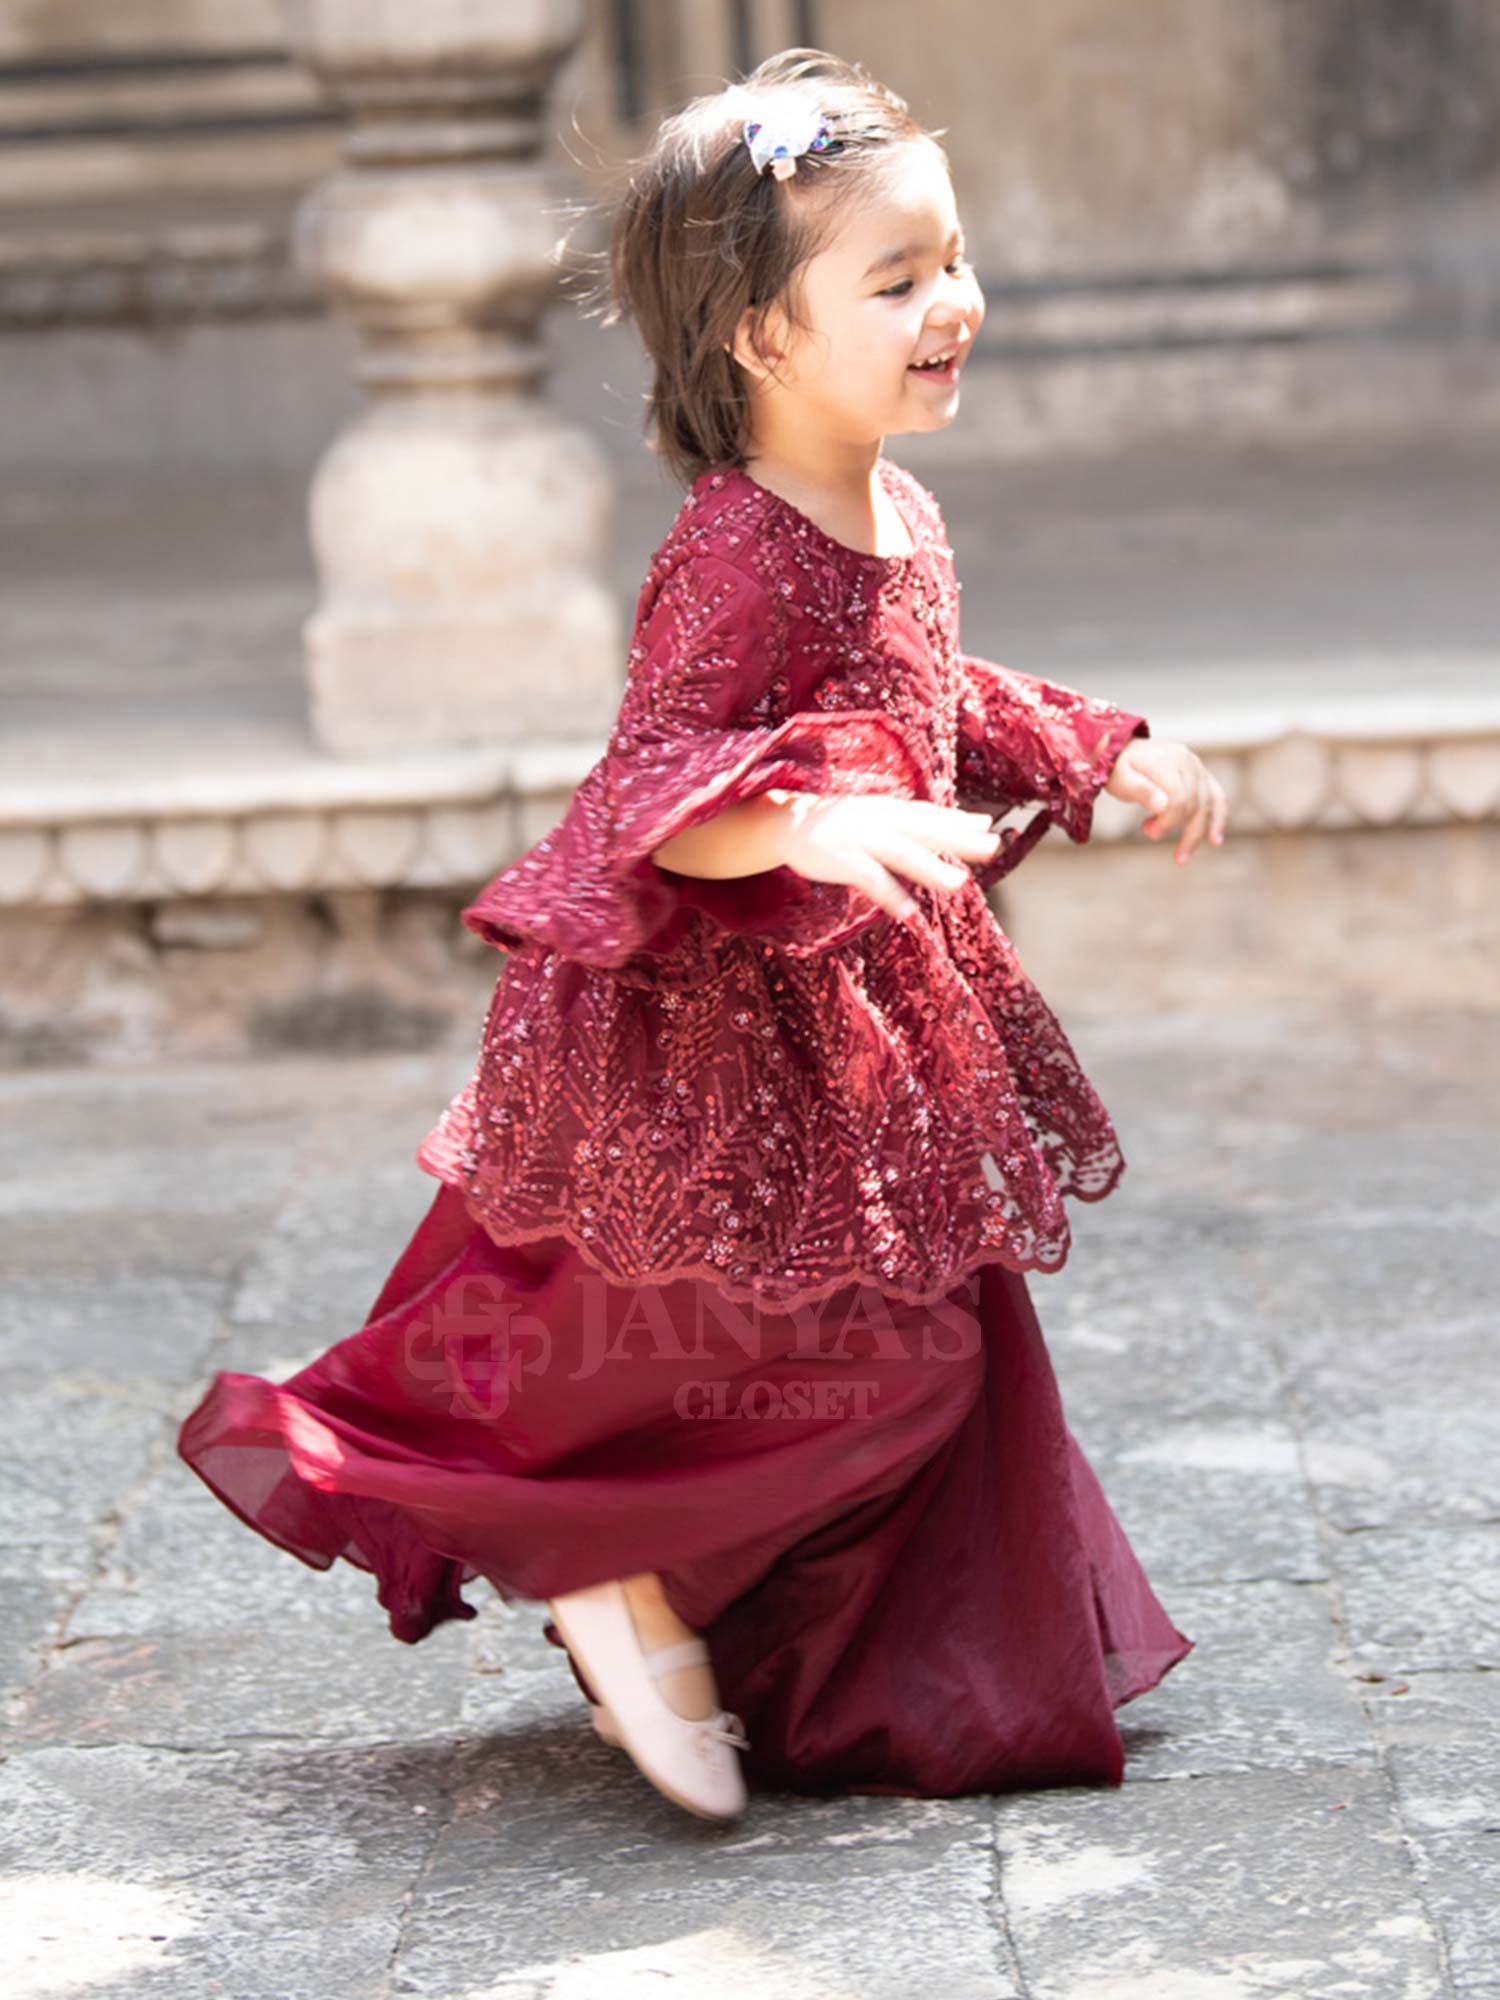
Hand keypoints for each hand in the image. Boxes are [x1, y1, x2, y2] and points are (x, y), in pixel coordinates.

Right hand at [761, 789, 1002, 923]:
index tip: (992, 828)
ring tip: (960, 885)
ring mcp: (863, 841)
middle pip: (927, 831)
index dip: (961, 822)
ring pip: (903, 855)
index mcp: (891, 811)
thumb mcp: (878, 815)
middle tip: (993, 848)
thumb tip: (956, 823)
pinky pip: (872, 881)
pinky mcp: (844, 862)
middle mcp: (882, 822)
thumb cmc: (840, 823)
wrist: (788, 823)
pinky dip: (891, 896)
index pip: (932, 815)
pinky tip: (910, 914)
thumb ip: (914, 820)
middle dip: (960, 840)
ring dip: (931, 869)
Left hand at [1105, 738, 1228, 865]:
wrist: (1124, 752)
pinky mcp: (1202, 776)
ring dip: (1198, 832)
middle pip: (1195, 803)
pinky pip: (1217, 798)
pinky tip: (1215, 840)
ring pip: (1208, 804)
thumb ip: (1140, 791)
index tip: (1147, 830)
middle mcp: (1186, 761)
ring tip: (1181, 856)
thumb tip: (1162, 806)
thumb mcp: (1121, 780)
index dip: (1167, 821)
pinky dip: (1218, 819)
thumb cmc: (1120, 770)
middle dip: (1178, 829)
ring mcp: (1197, 767)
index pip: (1178, 798)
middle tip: (1152, 838)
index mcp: (1166, 760)